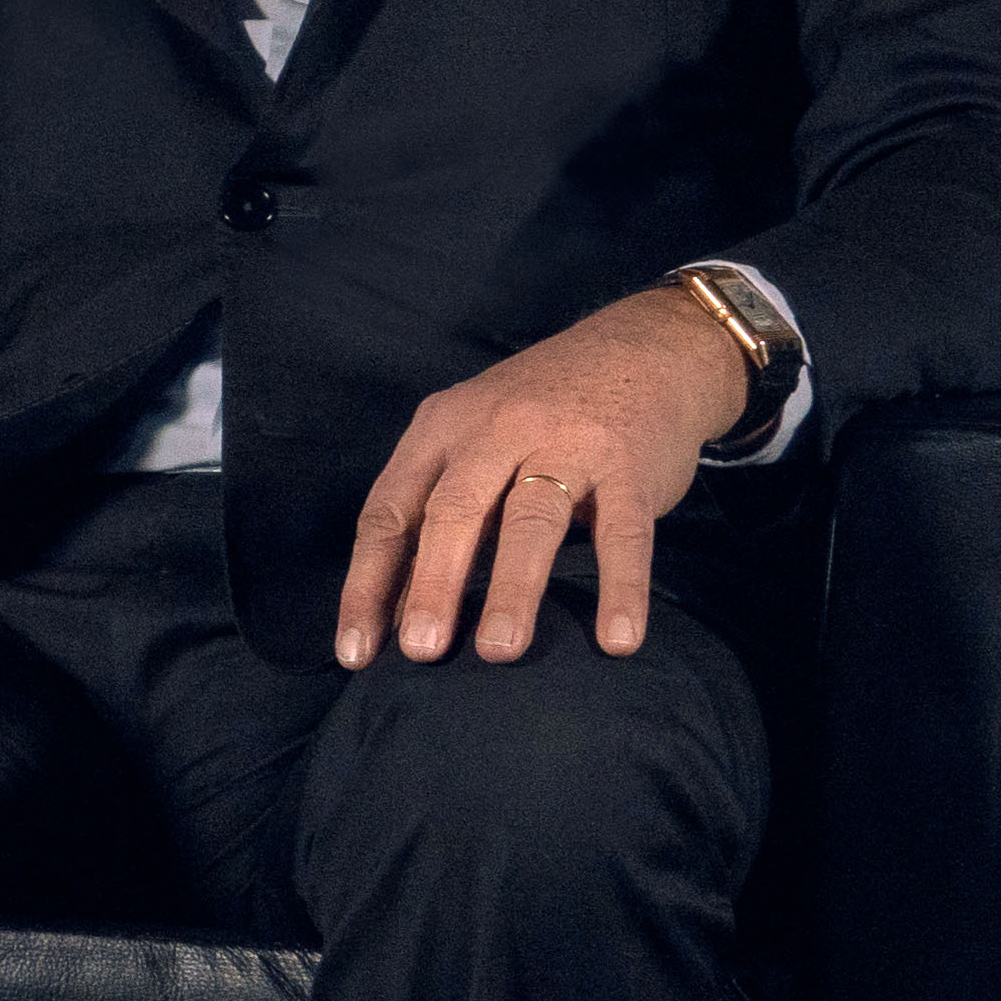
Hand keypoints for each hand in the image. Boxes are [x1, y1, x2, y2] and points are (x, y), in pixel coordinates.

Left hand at [335, 288, 754, 670]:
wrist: (644, 349)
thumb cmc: (542, 410)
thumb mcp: (474, 436)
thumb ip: (440, 507)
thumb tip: (401, 608)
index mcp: (442, 428)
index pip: (390, 511)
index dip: (369, 582)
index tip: (356, 651)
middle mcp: (497, 430)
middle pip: (454, 511)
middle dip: (433, 584)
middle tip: (421, 651)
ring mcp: (566, 444)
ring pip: (531, 520)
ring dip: (513, 589)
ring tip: (498, 651)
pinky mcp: (630, 464)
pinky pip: (626, 533)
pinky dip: (621, 588)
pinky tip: (616, 640)